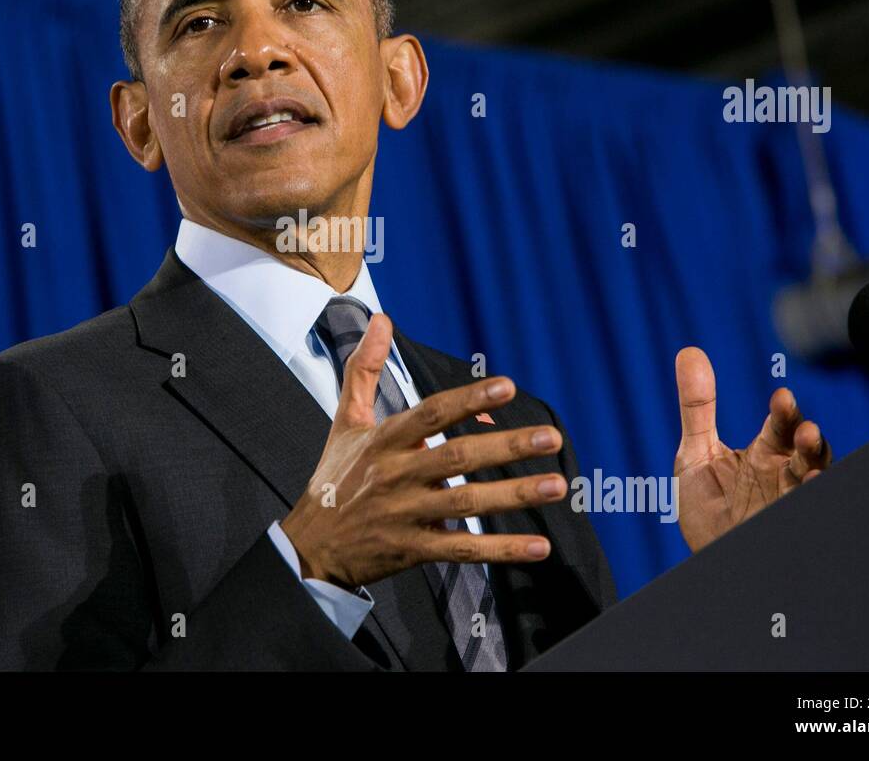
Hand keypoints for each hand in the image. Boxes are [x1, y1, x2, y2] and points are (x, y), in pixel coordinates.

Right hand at [280, 312, 565, 588]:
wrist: (311, 546)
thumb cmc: (334, 477)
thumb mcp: (345, 421)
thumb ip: (365, 369)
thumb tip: (381, 319)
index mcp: (384, 440)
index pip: (431, 414)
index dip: (469, 400)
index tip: (507, 387)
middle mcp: (396, 475)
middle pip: (457, 457)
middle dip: (507, 448)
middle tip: (552, 437)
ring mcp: (406, 515)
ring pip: (467, 503)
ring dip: (514, 494)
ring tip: (557, 485)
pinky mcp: (414, 549)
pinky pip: (463, 550)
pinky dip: (501, 550)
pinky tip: (538, 546)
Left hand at [673, 346, 831, 551]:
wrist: (707, 560)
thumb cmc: (707, 509)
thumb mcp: (695, 454)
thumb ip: (698, 407)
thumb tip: (689, 352)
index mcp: (766, 453)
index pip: (780, 426)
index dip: (784, 412)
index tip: (781, 397)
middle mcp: (785, 476)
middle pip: (806, 451)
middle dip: (808, 440)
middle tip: (804, 431)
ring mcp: (790, 502)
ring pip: (814, 481)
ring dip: (817, 472)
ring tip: (812, 465)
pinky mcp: (790, 526)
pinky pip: (808, 512)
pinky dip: (812, 501)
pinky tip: (813, 491)